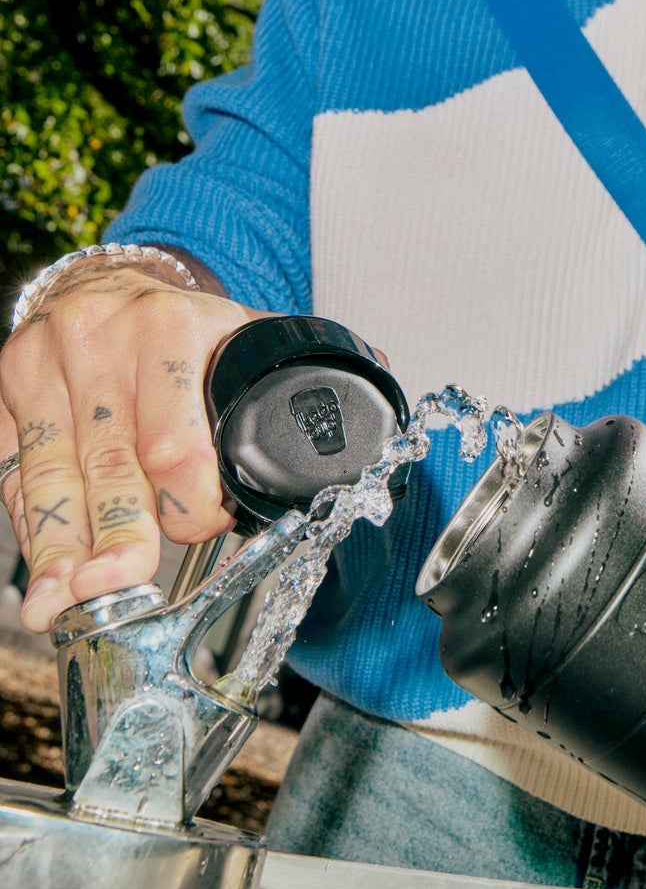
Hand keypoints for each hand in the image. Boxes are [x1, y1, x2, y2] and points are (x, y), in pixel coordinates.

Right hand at [0, 264, 272, 630]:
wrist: (105, 284)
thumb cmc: (183, 328)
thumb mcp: (240, 333)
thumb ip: (290, 384)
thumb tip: (368, 434)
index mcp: (170, 329)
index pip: (173, 439)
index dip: (189, 500)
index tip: (205, 526)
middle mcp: (99, 342)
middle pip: (109, 465)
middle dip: (116, 537)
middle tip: (120, 588)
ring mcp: (45, 365)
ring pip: (52, 475)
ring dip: (61, 551)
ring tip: (64, 604)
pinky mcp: (10, 388)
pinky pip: (16, 470)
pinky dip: (31, 528)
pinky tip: (42, 572)